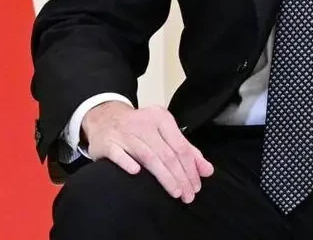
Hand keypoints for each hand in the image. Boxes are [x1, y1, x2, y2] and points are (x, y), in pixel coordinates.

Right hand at [80, 101, 213, 202]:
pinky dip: (128, 163)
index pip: (181, 146)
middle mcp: (143, 123)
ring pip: (149, 156)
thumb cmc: (139, 128)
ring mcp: (125, 133)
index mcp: (160, 118)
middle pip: (167, 154)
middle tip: (188, 195)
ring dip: (164, 177)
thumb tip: (207, 170)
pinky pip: (119, 154)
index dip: (191, 168)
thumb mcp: (164, 132)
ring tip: (175, 192)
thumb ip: (186, 150)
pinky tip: (137, 173)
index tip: (196, 186)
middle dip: (181, 177)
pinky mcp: (108, 143)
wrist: (104, 118)